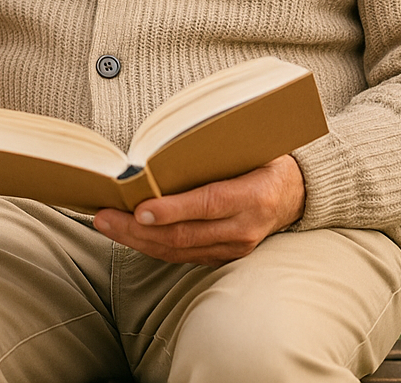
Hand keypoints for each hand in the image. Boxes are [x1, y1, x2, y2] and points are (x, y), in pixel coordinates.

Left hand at [93, 155, 304, 265]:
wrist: (295, 193)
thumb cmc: (264, 159)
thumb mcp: (250, 147)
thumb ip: (214, 149)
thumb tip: (164, 144)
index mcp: (253, 195)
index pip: (207, 204)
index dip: (172, 210)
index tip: (140, 210)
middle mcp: (244, 228)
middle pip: (185, 235)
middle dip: (138, 229)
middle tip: (104, 217)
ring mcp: (235, 247)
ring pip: (179, 250)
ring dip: (138, 241)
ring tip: (106, 225)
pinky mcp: (225, 256)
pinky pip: (184, 255)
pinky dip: (153, 247)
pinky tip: (129, 235)